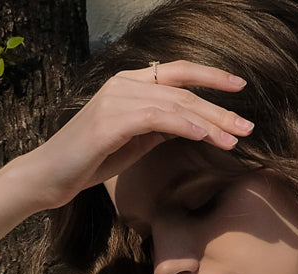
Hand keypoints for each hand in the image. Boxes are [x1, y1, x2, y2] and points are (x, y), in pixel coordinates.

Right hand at [20, 60, 253, 210]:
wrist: (49, 176)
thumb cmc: (89, 161)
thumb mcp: (133, 141)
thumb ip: (158, 127)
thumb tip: (190, 125)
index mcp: (129, 83)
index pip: (177, 73)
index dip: (210, 76)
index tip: (239, 88)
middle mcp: (124, 83)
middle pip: (182, 89)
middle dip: (219, 108)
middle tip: (248, 126)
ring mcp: (116, 99)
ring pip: (174, 104)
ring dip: (208, 122)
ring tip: (234, 139)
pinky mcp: (110, 121)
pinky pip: (156, 118)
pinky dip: (184, 125)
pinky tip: (204, 136)